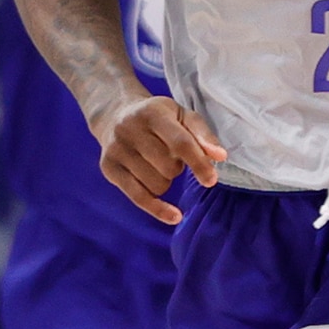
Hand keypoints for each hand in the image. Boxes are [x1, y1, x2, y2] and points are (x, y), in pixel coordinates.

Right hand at [100, 96, 223, 225]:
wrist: (114, 114)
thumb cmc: (157, 118)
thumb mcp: (182, 116)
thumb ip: (203, 134)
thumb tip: (220, 157)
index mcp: (152, 113)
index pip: (180, 143)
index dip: (198, 163)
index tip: (211, 180)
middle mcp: (130, 129)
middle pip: (168, 167)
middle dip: (177, 167)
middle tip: (169, 154)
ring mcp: (117, 149)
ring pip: (156, 184)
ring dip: (165, 180)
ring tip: (156, 163)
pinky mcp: (108, 168)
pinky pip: (138, 197)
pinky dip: (158, 209)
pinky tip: (174, 216)